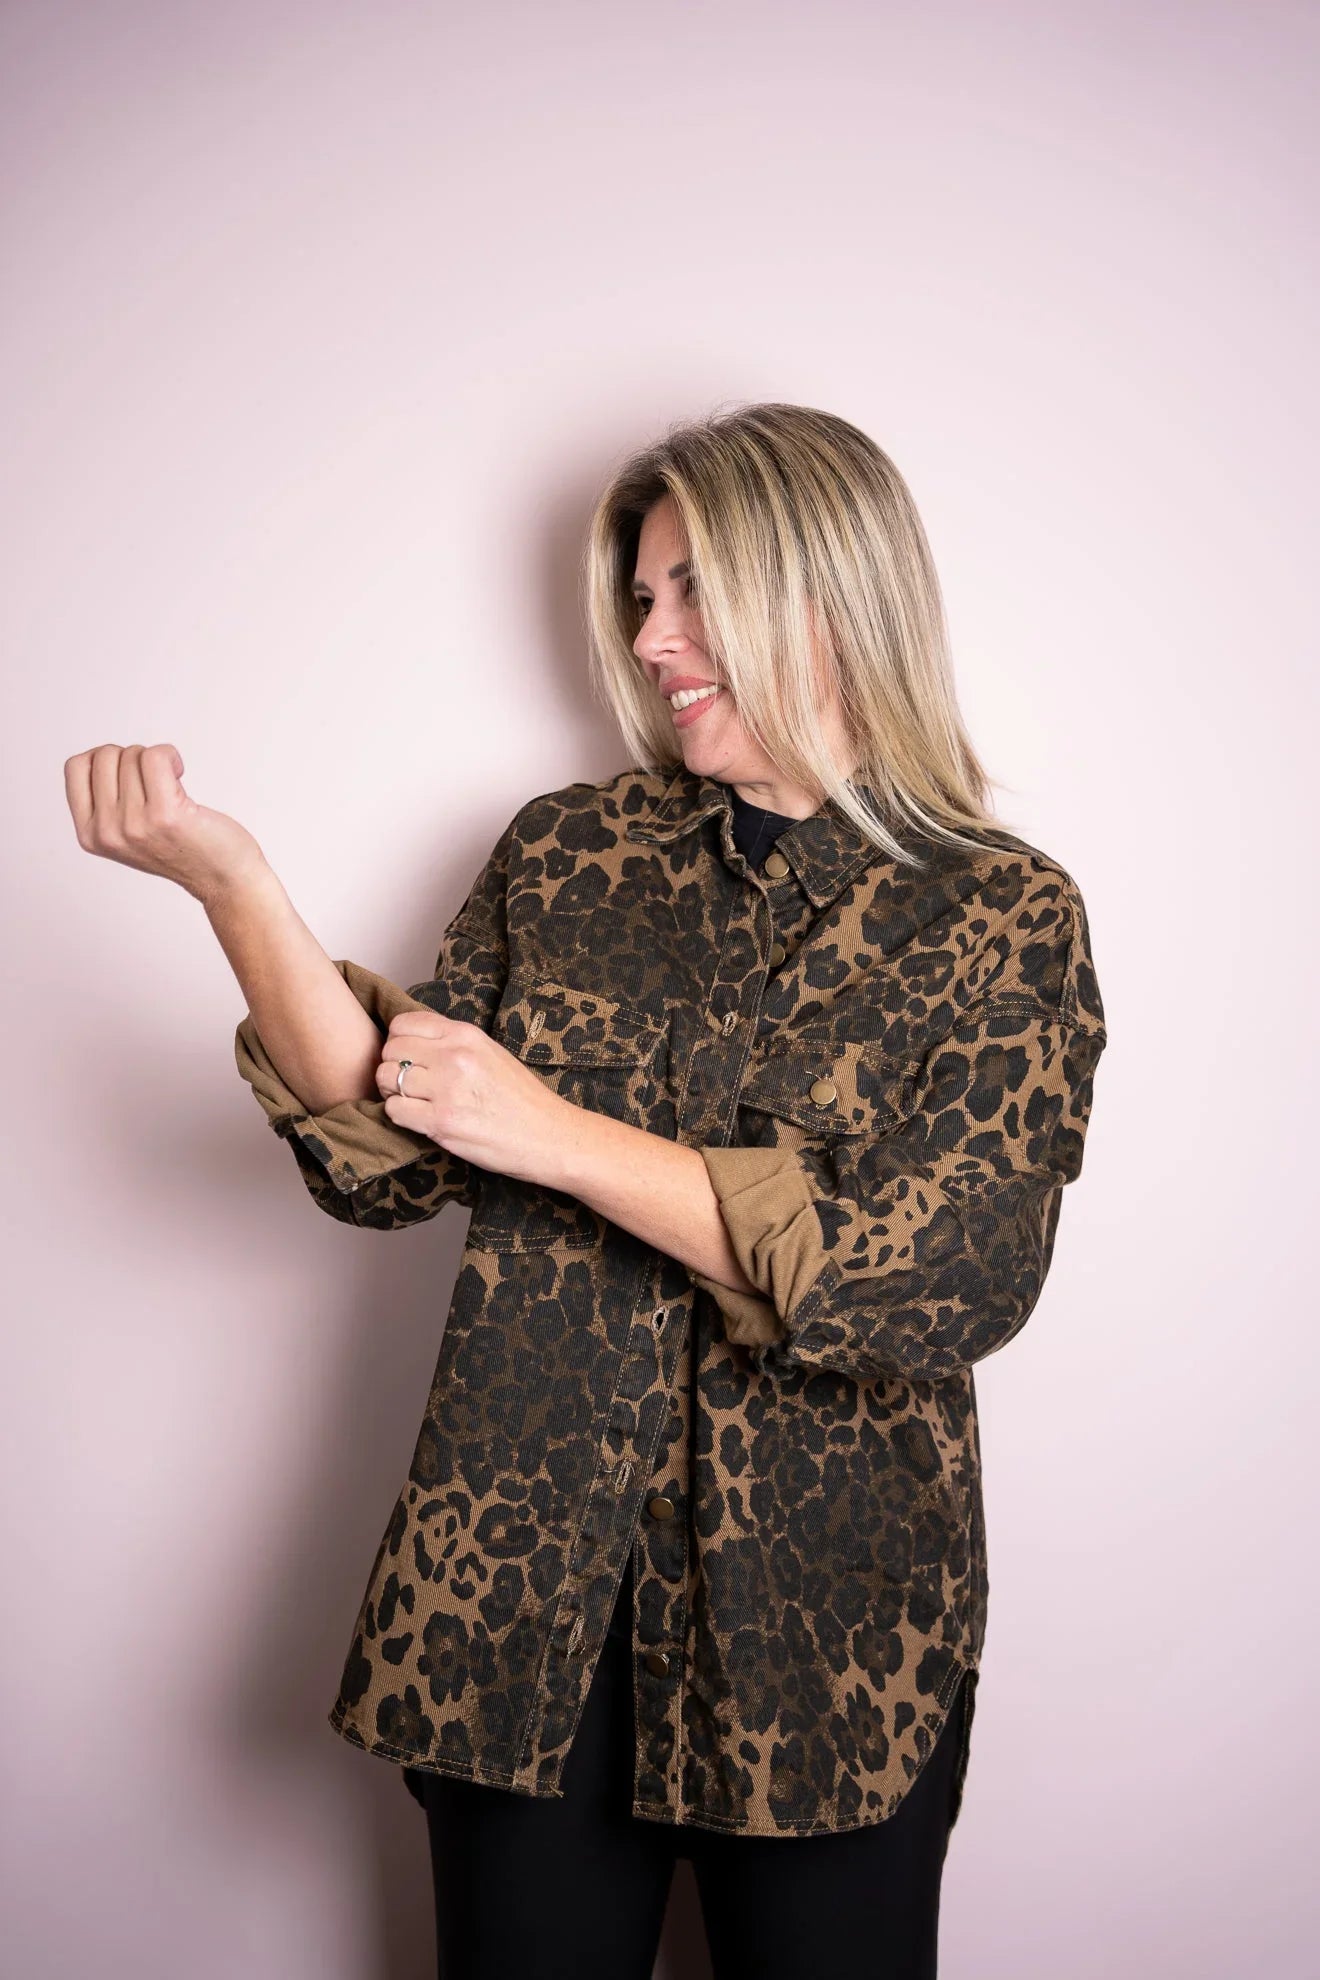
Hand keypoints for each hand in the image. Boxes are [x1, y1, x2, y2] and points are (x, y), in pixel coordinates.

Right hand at [64, 742, 268, 904]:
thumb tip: (98, 757)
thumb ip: (104, 805)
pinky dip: (170, 755)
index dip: (104, 759)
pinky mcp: (164, 814)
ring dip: (156, 761)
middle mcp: (106, 832)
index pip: (75, 768)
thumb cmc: (179, 848)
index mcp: (89, 835)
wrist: (221, 876)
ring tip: (170, 786)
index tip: (128, 774)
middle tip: (154, 782)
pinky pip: (155, 756)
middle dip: (133, 759)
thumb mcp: (125, 834)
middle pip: (104, 756)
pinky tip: (180, 773)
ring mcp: (134, 824)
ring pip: (132, 754)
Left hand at [376, 1009, 574, 1184]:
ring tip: (412, 1102)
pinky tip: (418, 1118)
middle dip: (392, 1068)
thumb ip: (454, 1043)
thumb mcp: (490, 1053)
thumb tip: (414, 1042)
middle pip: (390, 1050)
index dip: (398, 1042)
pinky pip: (394, 1110)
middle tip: (407, 1084)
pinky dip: (400, 1115)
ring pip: (387, 1079)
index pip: (403, 1024)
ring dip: (393, 1092)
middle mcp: (453, 1056)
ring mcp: (447, 1089)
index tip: (409, 1058)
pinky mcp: (441, 1122)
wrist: (548, 1135)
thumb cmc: (521, 1098)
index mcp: (465, 1035)